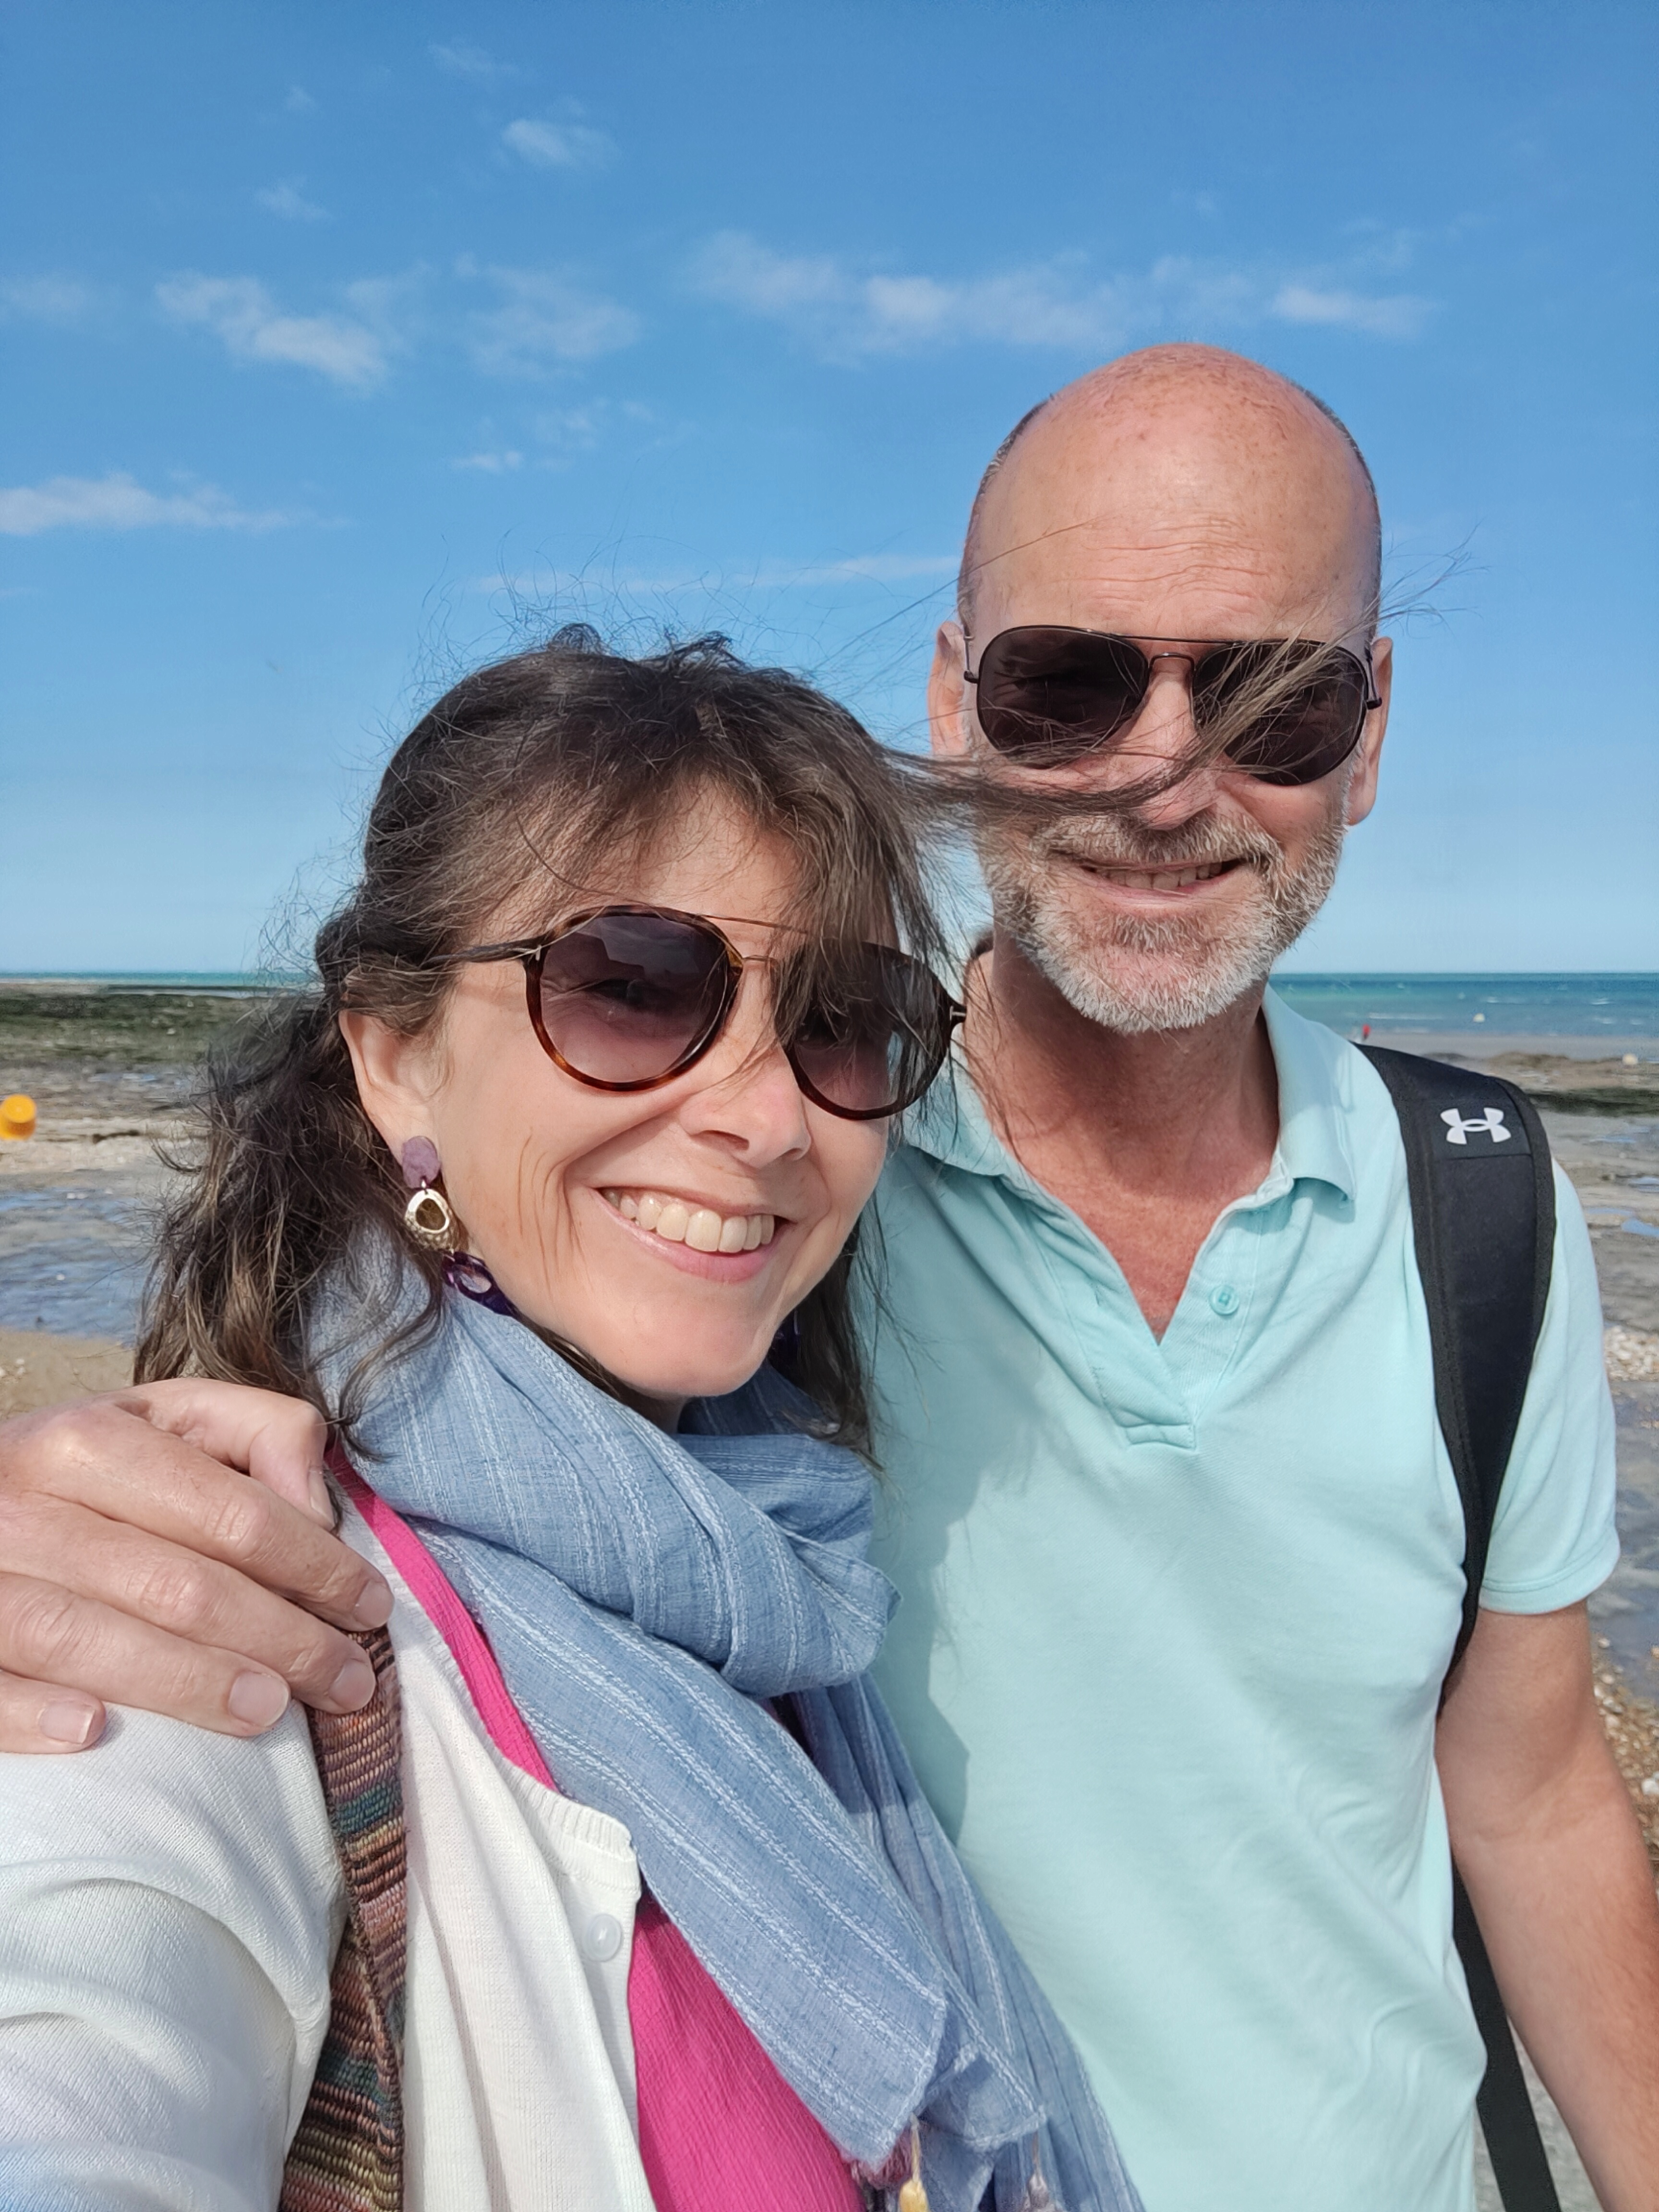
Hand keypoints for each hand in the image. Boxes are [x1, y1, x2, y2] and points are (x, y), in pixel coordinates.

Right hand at [0, 1380, 391, 1753]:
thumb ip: (258, 1433)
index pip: (233, 1514)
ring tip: (272, 1714)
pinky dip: (34, 1714)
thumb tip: (317, 1503)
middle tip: (349, 1682)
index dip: (316, 1565)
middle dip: (281, 1639)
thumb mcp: (168, 1420)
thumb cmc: (89, 1472)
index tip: (371, 1606)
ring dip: (188, 1683)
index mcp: (90, 1441)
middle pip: (177, 1585)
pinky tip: (94, 1735)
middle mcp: (24, 1505)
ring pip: (87, 1639)